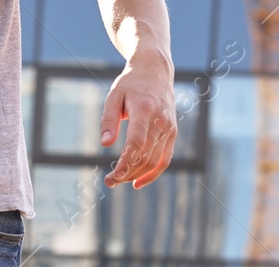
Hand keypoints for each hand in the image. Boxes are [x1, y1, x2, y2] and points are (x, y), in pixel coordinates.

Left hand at [100, 52, 177, 188]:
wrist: (155, 70)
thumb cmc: (130, 84)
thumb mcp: (113, 96)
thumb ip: (108, 120)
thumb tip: (105, 144)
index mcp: (145, 110)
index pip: (136, 144)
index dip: (124, 165)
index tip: (111, 178)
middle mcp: (160, 120)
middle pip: (145, 156)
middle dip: (126, 174)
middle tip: (109, 182)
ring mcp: (169, 127)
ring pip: (154, 161)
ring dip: (136, 175)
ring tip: (119, 181)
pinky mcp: (173, 132)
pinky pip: (165, 159)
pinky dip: (153, 173)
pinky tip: (137, 182)